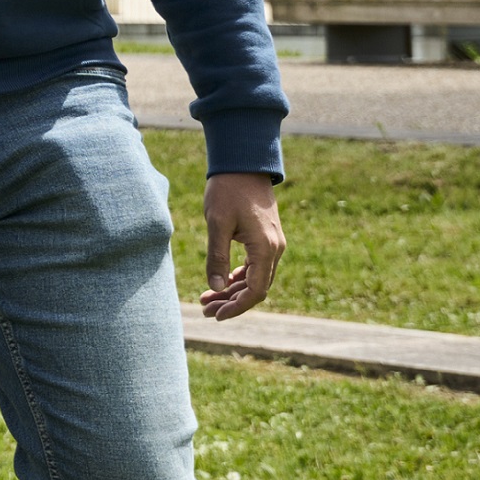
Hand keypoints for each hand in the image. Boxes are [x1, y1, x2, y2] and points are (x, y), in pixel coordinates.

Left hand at [199, 171, 284, 319]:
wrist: (243, 164)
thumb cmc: (227, 190)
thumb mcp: (217, 223)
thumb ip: (216, 256)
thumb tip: (215, 288)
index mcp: (265, 249)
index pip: (255, 291)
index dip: (236, 307)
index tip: (215, 315)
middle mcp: (274, 250)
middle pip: (256, 288)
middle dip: (231, 302)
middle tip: (205, 311)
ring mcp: (273, 244)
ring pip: (255, 278)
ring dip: (233, 290)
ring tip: (207, 300)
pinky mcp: (266, 238)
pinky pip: (255, 266)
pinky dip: (239, 276)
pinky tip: (221, 283)